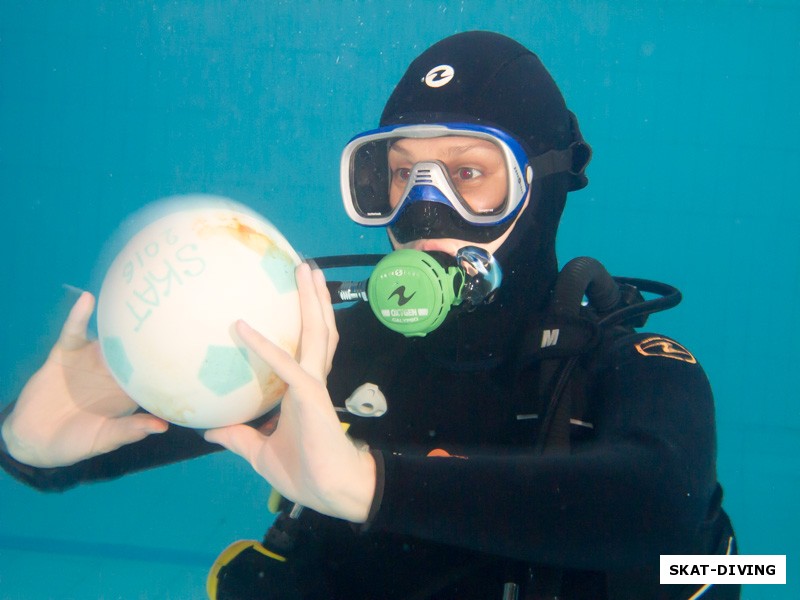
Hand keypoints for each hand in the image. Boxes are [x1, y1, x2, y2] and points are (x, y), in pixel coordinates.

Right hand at [1, 292, 167, 467]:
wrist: (33, 439)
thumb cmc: (75, 442)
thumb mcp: (103, 439)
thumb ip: (129, 430)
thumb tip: (162, 427)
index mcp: (129, 390)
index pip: (154, 372)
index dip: (172, 362)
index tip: (193, 349)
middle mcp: (113, 370)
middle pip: (136, 347)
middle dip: (154, 332)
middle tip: (177, 310)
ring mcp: (90, 359)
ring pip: (109, 335)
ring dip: (120, 319)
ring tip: (138, 298)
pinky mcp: (66, 352)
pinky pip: (73, 331)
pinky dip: (79, 315)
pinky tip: (87, 299)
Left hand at [204, 264, 375, 522]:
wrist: (329, 492)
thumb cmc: (302, 473)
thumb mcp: (259, 452)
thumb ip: (238, 437)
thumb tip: (209, 430)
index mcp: (303, 389)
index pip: (305, 347)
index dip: (303, 320)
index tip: (289, 296)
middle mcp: (311, 379)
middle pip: (317, 329)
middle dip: (313, 298)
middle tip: (304, 267)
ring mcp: (313, 384)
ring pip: (316, 333)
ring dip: (311, 302)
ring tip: (306, 272)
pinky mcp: (309, 395)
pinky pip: (285, 365)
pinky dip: (264, 346)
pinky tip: (243, 328)